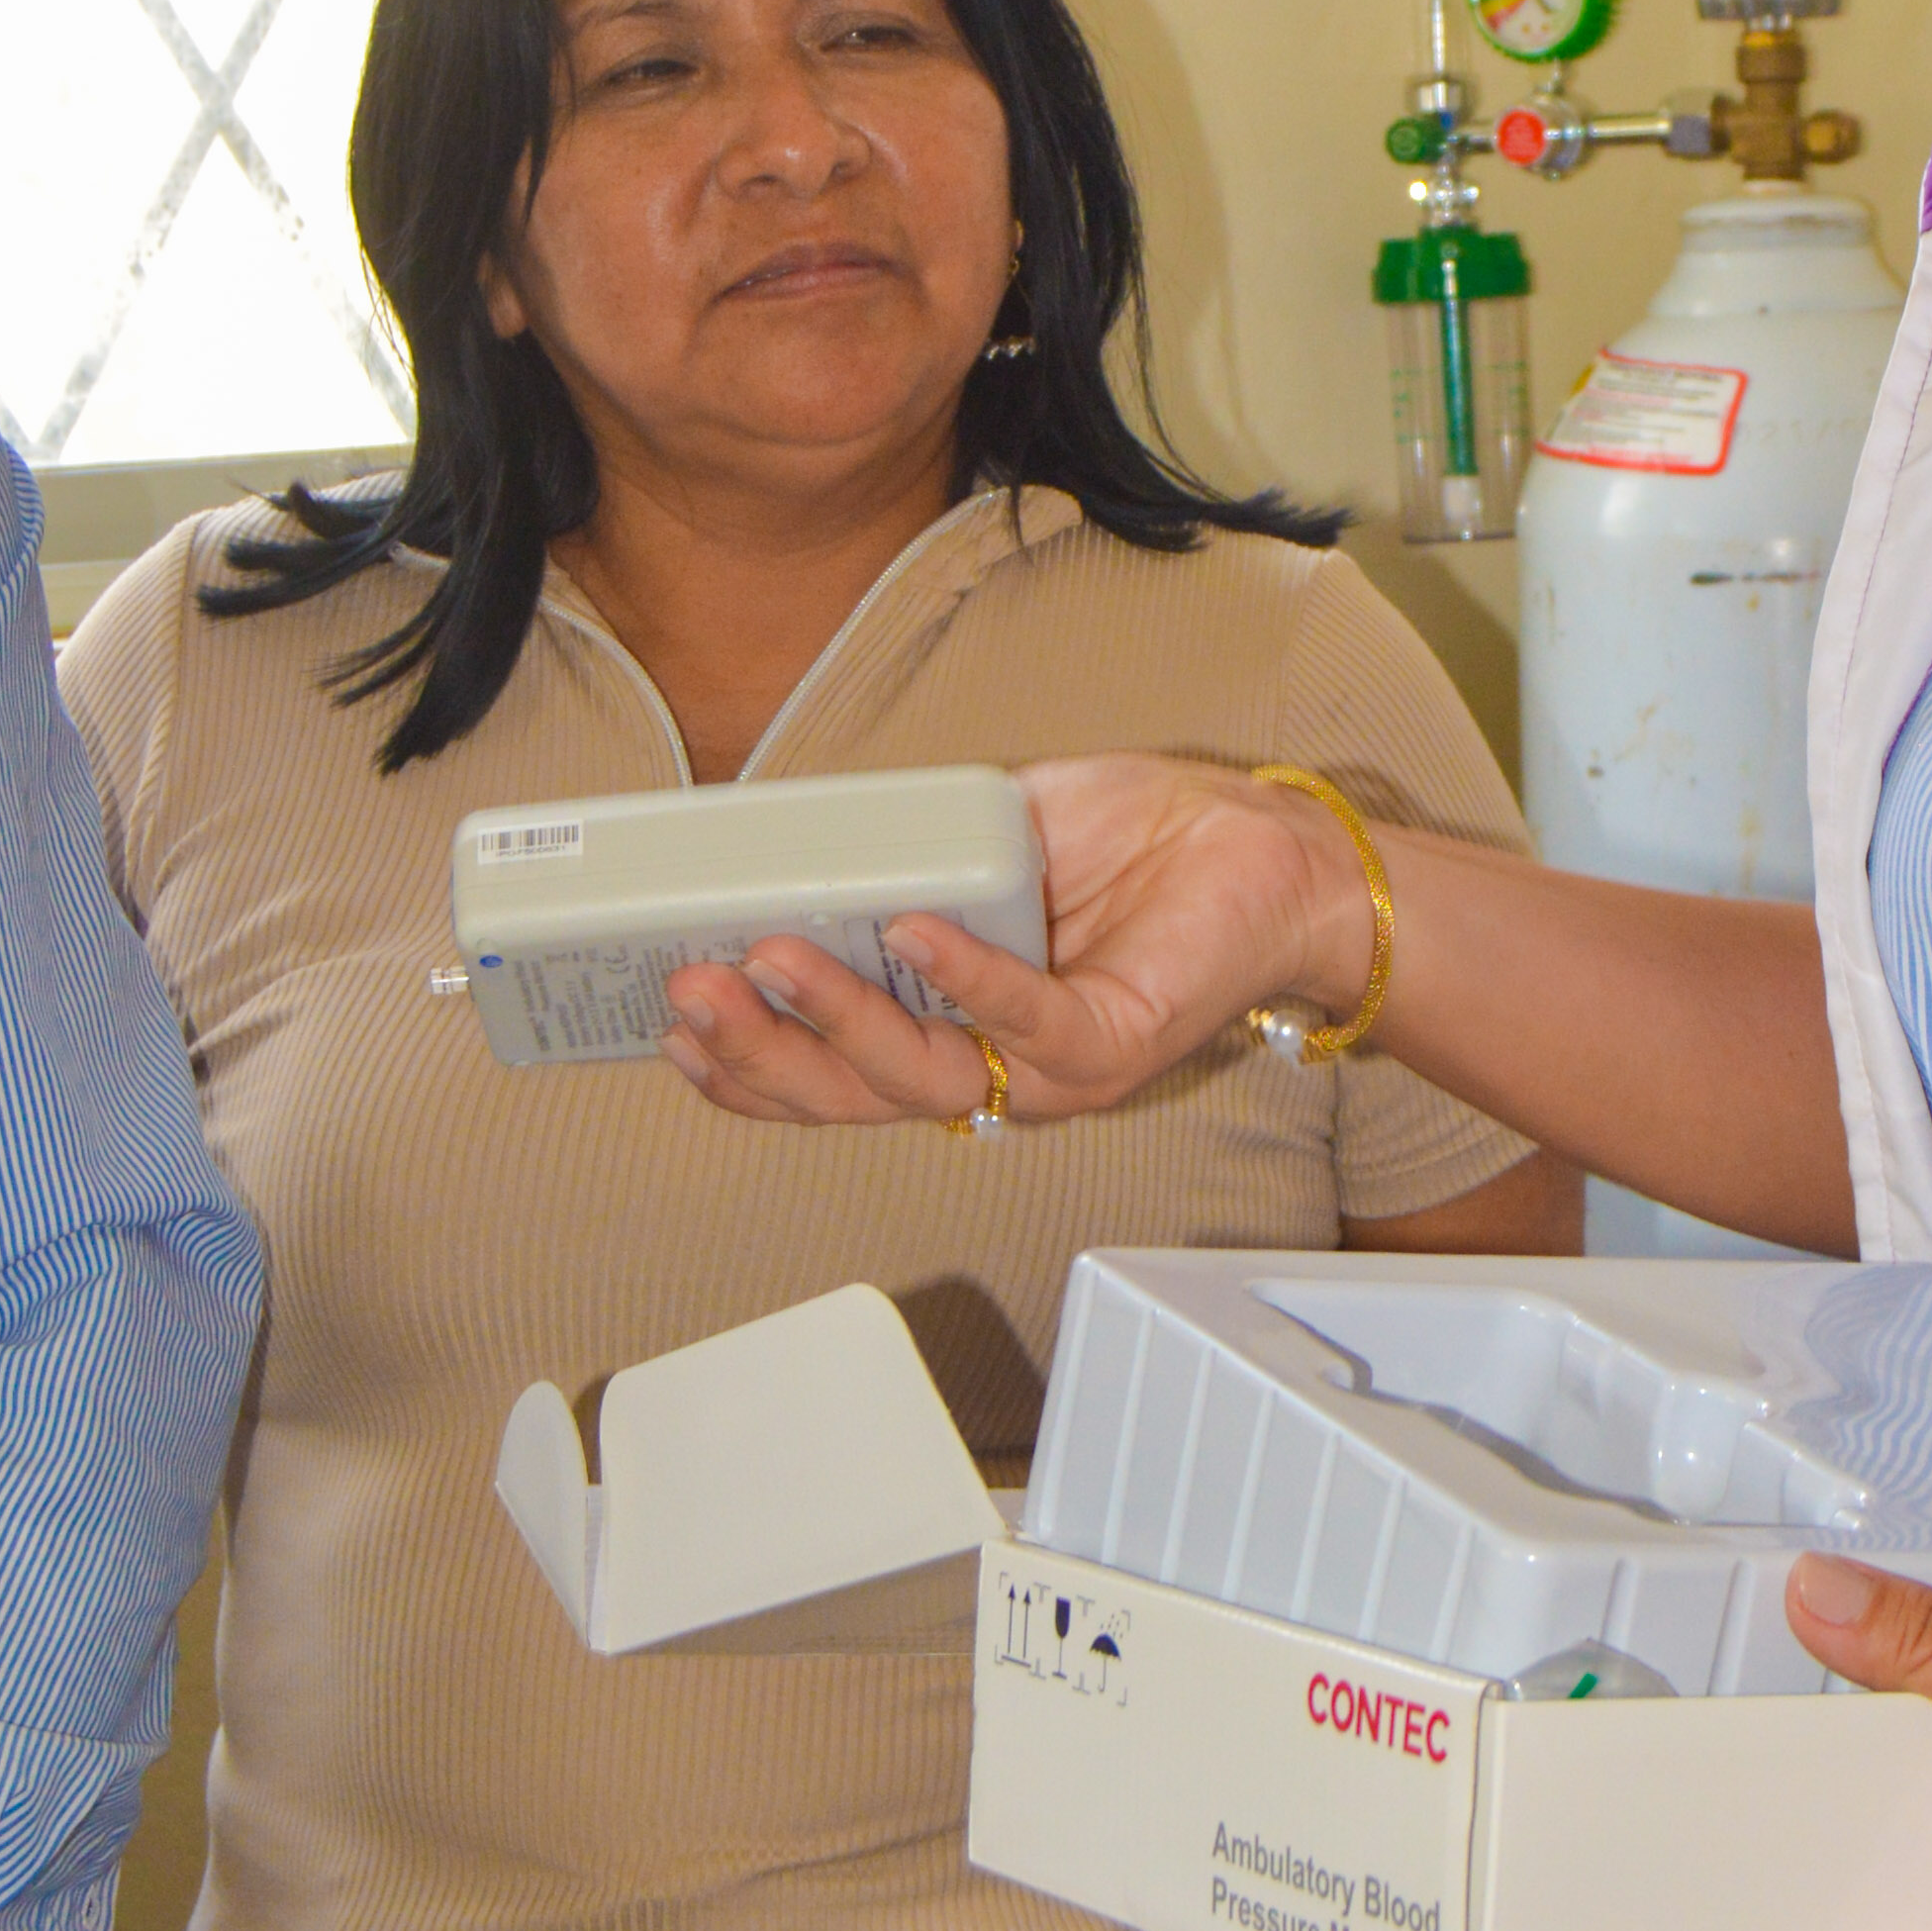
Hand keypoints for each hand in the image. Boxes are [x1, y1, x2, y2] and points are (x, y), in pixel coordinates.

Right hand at [657, 754, 1374, 1128]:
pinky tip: (911, 935)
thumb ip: (903, 855)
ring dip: (833, 1019)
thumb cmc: (1140, 843)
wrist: (1265, 850)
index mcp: (945, 1028)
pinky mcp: (1111, 1042)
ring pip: (919, 1077)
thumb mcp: (989, 836)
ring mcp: (1049, 1067)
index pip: (825, 1075)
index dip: (743, 1063)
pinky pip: (1024, 1023)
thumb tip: (802, 843)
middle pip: (848, 1093)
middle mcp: (991, 1067)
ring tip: (767, 959)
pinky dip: (964, 978)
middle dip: (756, 1049)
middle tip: (688, 991)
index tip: (666, 1023)